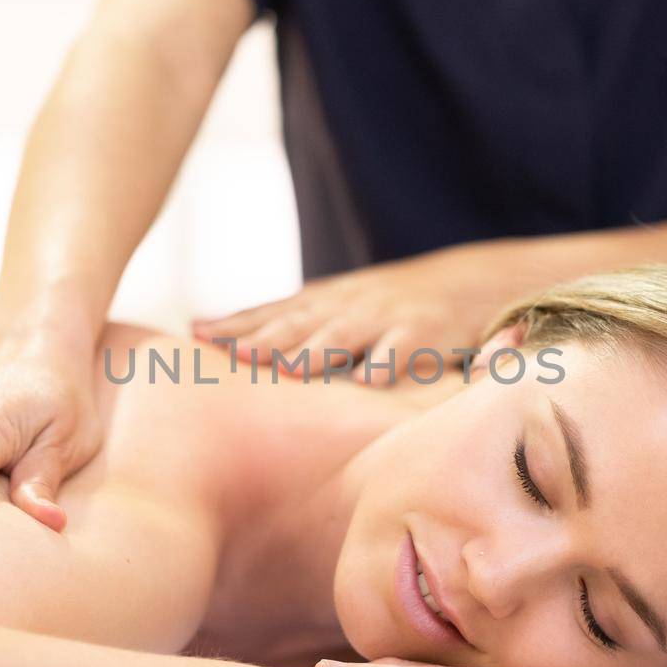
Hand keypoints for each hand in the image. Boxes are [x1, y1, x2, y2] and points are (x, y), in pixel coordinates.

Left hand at [191, 243, 512, 383]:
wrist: (470, 282)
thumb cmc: (390, 304)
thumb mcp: (338, 303)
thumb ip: (287, 320)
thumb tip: (211, 331)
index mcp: (325, 300)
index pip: (272, 311)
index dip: (235, 322)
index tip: (196, 335)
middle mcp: (349, 305)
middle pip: (298, 323)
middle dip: (260, 336)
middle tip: (222, 350)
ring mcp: (385, 317)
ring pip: (344, 336)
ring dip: (313, 351)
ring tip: (284, 368)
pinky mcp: (424, 334)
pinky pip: (402, 353)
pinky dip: (385, 366)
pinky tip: (366, 384)